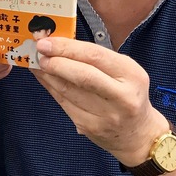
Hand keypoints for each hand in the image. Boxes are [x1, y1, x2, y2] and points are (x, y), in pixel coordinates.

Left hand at [32, 37, 168, 165]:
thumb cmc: (127, 94)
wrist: (139, 134)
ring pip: (69, 91)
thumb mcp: (124, 71)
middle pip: (82, 75)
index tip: (47, 42)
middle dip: (56, 61)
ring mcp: (106, 115)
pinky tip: (44, 78)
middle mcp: (122, 96)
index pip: (95, 56)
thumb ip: (96, 58)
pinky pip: (64, 103)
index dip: (67, 47)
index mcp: (132, 75)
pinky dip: (51, 88)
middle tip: (39, 52)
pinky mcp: (91, 127)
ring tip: (37, 62)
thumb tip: (60, 44)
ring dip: (48, 74)